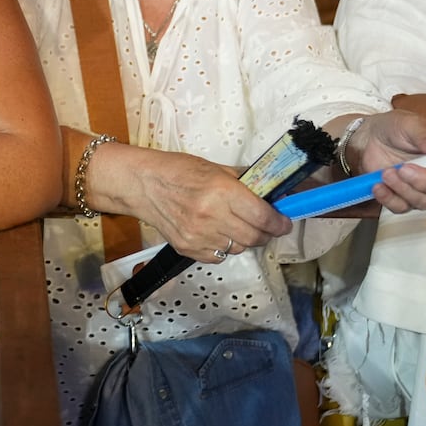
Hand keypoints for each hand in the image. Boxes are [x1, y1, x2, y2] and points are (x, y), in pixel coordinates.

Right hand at [104, 147, 291, 264]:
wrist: (142, 184)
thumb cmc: (178, 170)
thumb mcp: (215, 168)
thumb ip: (244, 182)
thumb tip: (272, 191)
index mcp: (221, 191)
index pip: (263, 217)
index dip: (279, 223)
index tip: (284, 223)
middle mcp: (211, 216)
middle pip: (254, 237)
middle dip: (266, 233)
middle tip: (266, 226)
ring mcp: (198, 236)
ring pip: (238, 248)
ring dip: (244, 240)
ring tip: (236, 226)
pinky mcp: (187, 249)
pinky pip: (219, 256)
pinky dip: (224, 248)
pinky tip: (217, 233)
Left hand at [349, 110, 425, 212]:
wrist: (368, 138)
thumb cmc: (395, 128)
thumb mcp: (409, 124)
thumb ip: (424, 134)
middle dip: (424, 183)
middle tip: (404, 168)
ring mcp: (421, 190)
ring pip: (424, 203)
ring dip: (404, 189)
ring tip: (386, 172)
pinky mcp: (402, 198)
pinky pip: (401, 208)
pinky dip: (388, 199)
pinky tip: (378, 186)